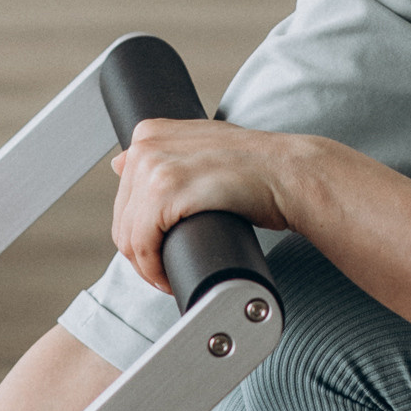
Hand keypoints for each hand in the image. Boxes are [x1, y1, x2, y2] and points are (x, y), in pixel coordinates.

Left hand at [110, 115, 302, 295]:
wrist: (289, 172)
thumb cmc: (256, 166)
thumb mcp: (202, 146)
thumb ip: (165, 151)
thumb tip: (120, 164)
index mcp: (149, 133)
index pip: (124, 197)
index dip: (140, 229)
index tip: (160, 246)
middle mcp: (146, 145)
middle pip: (123, 218)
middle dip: (142, 253)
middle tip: (165, 270)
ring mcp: (154, 165)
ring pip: (129, 236)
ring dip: (147, 267)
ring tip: (169, 277)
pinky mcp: (166, 190)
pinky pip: (143, 244)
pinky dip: (153, 269)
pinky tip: (169, 277)